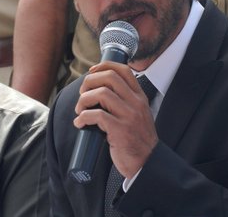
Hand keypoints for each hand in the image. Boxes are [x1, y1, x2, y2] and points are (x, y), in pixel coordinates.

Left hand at [73, 61, 157, 178]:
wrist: (147, 163)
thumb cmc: (136, 138)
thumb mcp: (137, 113)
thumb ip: (124, 100)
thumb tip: (96, 89)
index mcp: (139, 97)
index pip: (123, 70)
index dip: (104, 66)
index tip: (91, 72)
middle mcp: (136, 103)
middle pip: (109, 77)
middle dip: (89, 82)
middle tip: (82, 94)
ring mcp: (129, 116)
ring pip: (101, 94)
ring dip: (84, 100)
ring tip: (79, 110)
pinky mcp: (120, 131)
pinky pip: (96, 115)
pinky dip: (83, 117)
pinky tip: (80, 123)